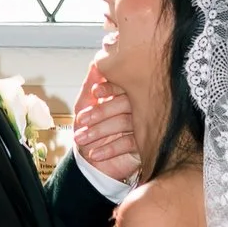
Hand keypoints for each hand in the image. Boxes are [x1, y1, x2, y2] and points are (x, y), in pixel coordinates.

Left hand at [71, 64, 139, 183]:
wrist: (93, 164)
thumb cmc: (89, 130)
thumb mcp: (84, 106)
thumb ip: (89, 85)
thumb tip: (96, 63)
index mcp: (125, 94)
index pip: (123, 85)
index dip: (109, 88)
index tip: (95, 91)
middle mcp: (137, 107)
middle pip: (125, 103)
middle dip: (101, 112)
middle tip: (81, 121)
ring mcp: (143, 126)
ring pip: (126, 122)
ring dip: (100, 131)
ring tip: (81, 139)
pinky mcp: (145, 145)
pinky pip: (131, 144)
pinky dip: (110, 149)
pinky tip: (94, 154)